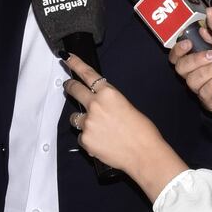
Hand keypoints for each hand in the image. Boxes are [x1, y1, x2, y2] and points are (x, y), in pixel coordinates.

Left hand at [63, 54, 186, 199]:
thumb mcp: (127, 106)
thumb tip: (99, 104)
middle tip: (69, 86)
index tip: (67, 58)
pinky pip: (81, 136)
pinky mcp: (85, 139)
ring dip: (81, 119)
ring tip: (97, 128)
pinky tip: (102, 142)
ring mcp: (88, 123)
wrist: (144, 154)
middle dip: (70, 86)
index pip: (87, 74)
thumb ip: (109, 102)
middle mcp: (95, 105)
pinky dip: (88, 138)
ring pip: (75, 117)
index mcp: (109, 93)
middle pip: (74, 90)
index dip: (75, 64)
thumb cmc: (142, 131)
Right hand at [168, 32, 211, 115]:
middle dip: (194, 58)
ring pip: (191, 80)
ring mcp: (205, 89)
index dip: (179, 48)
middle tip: (211, 53)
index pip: (178, 55)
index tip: (190, 41)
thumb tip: (207, 23)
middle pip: (180, 67)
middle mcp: (199, 74)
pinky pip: (205, 95)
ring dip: (204, 71)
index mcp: (201, 58)